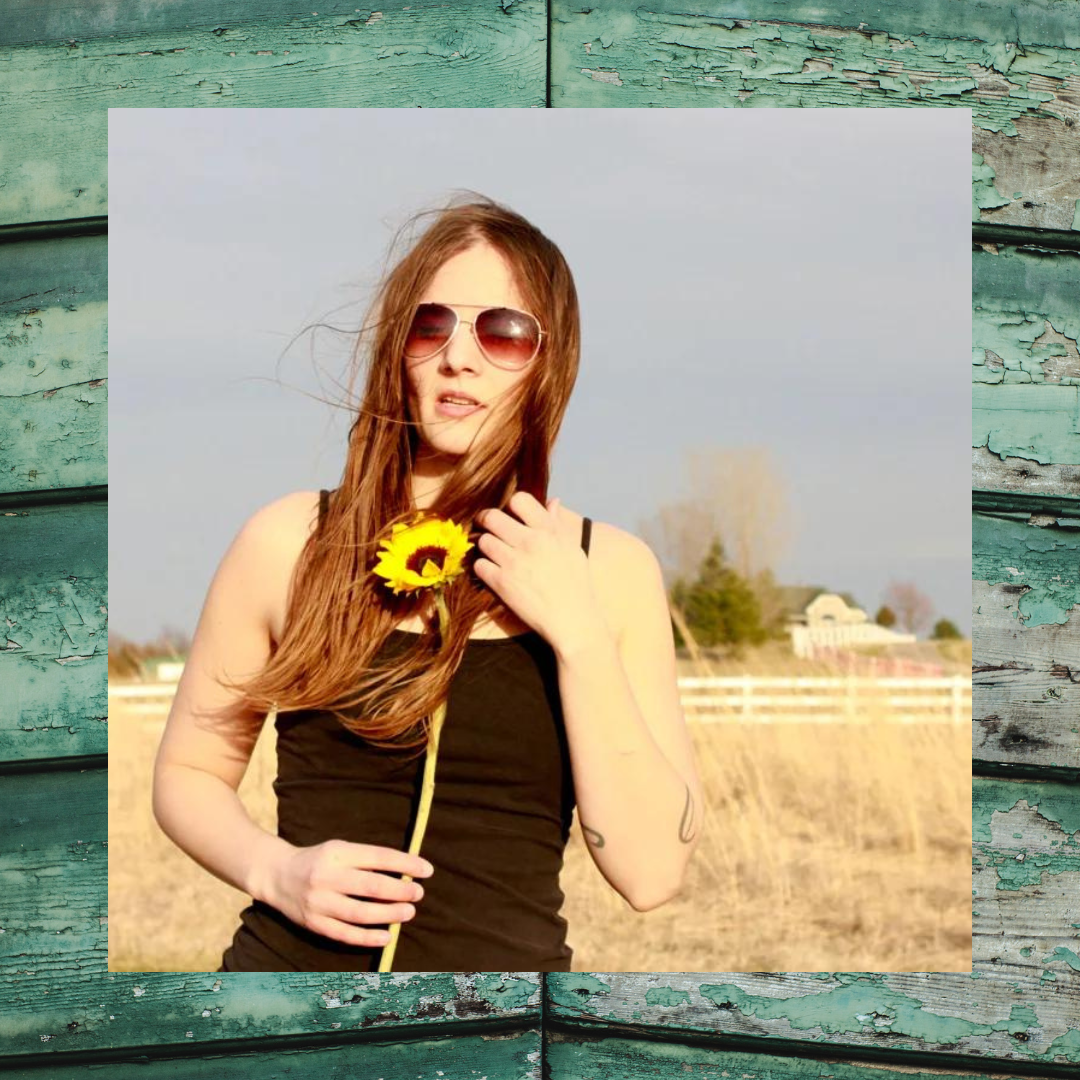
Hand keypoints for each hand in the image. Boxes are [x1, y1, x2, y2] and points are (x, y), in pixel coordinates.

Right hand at [259, 838, 433, 947]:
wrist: (276, 875)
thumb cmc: (318, 860)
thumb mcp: (340, 849)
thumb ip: (367, 860)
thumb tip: (405, 872)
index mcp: (337, 853)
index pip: (378, 857)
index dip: (405, 863)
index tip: (427, 870)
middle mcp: (327, 877)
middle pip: (371, 886)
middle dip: (400, 890)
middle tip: (418, 893)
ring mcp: (319, 902)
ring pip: (359, 912)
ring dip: (388, 915)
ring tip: (408, 912)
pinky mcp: (313, 923)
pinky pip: (344, 934)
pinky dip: (367, 938)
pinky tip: (386, 937)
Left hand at [473, 491, 608, 652]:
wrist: (573, 620)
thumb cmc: (576, 584)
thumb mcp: (572, 548)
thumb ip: (557, 524)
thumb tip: (552, 501)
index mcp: (549, 531)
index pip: (519, 499)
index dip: (510, 506)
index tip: (510, 516)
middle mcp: (531, 542)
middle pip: (492, 517)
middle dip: (487, 522)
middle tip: (488, 530)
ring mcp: (514, 562)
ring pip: (483, 541)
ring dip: (486, 547)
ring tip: (495, 556)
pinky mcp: (501, 583)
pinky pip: (479, 565)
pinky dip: (483, 569)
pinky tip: (494, 574)